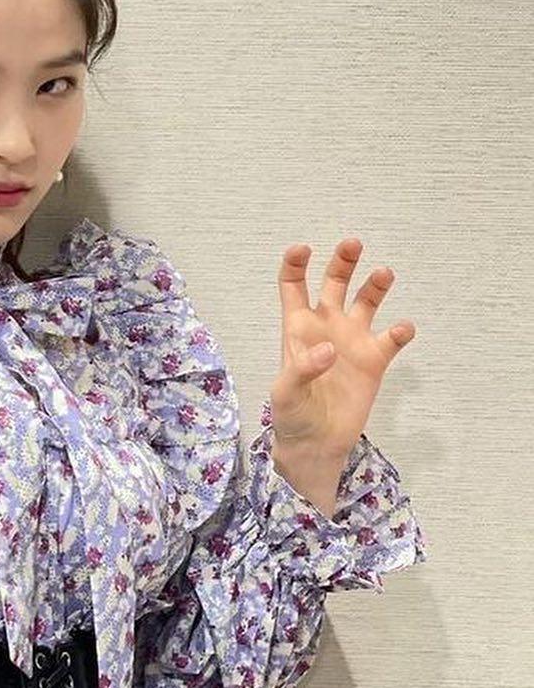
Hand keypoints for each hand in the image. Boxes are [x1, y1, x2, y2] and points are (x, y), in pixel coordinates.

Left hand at [269, 237, 416, 459]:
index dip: (296, 264)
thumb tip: (327, 350)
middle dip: (343, 262)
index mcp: (298, 328)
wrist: (317, 444)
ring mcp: (352, 341)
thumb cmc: (291, 415)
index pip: (293, 286)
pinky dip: (400, 331)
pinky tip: (402, 329)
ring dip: (375, 286)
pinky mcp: (374, 360)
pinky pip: (392, 339)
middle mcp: (327, 327)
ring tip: (384, 274)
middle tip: (353, 244)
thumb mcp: (285, 393)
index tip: (303, 249)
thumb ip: (302, 370)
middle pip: (334, 283)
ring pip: (366, 301)